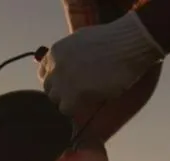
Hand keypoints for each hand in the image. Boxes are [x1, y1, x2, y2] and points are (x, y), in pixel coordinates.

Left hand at [38, 11, 163, 116]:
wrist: (126, 45)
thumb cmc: (111, 41)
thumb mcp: (81, 41)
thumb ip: (69, 55)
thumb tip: (69, 67)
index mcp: (56, 52)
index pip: (43, 74)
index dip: (55, 82)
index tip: (66, 86)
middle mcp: (55, 66)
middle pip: (49, 90)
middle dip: (62, 93)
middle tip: (78, 94)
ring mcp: (63, 81)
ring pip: (56, 101)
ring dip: (68, 102)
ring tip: (85, 99)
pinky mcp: (73, 94)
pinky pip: (66, 110)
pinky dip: (75, 110)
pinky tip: (88, 104)